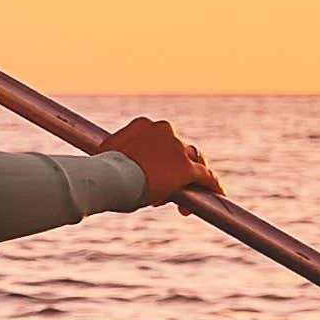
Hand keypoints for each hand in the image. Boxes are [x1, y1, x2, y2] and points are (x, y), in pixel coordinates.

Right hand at [102, 118, 219, 204]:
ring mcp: (177, 149)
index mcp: (144, 125)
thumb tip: (106, 165)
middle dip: (175, 167)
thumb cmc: (100, 170)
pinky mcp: (187, 169)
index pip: (160, 141)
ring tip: (190, 194)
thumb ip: (117, 156)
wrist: (108, 177)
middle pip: (178, 149)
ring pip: (191, 162)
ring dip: (191, 178)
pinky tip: (218, 193)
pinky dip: (212, 184)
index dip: (160, 158)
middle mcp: (164, 131)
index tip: (152, 172)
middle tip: (168, 186)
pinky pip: (205, 176)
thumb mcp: (107, 157)